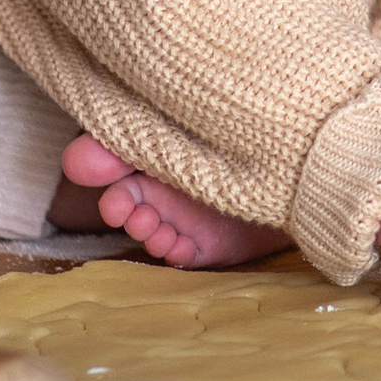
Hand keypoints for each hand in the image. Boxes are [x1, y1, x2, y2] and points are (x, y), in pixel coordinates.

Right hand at [55, 132, 292, 269]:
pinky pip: (180, 252)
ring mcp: (185, 216)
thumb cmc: (244, 130)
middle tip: (134, 214)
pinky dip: (172, 251)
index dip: (111, 183)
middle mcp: (166, 186)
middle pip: (128, 201)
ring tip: (154, 228)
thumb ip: (136, 136)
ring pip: (150, 229)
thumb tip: (75, 160)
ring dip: (146, 231)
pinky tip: (176, 245)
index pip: (117, 166)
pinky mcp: (207, 244)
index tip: (115, 196)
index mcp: (157, 151)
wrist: (306, 161)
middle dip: (124, 210)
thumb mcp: (184, 127)